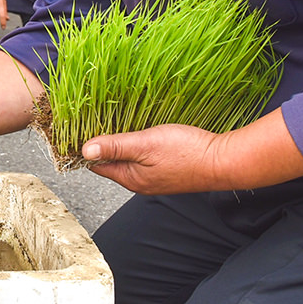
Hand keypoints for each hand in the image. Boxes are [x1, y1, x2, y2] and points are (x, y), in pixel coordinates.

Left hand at [82, 124, 223, 194]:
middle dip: (103, 144)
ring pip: (129, 159)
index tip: (78, 130)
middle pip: (112, 162)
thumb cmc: (188, 153)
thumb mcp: (145, 144)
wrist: (224, 160)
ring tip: (117, 123)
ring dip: (122, 143)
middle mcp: (140, 182)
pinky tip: (143, 133)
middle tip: (95, 122)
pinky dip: (139, 145)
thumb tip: (85, 150)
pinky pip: (145, 158)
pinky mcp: (168, 170)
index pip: (97, 165)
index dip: (87, 148)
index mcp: (131, 178)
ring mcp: (155, 177)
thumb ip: (115, 146)